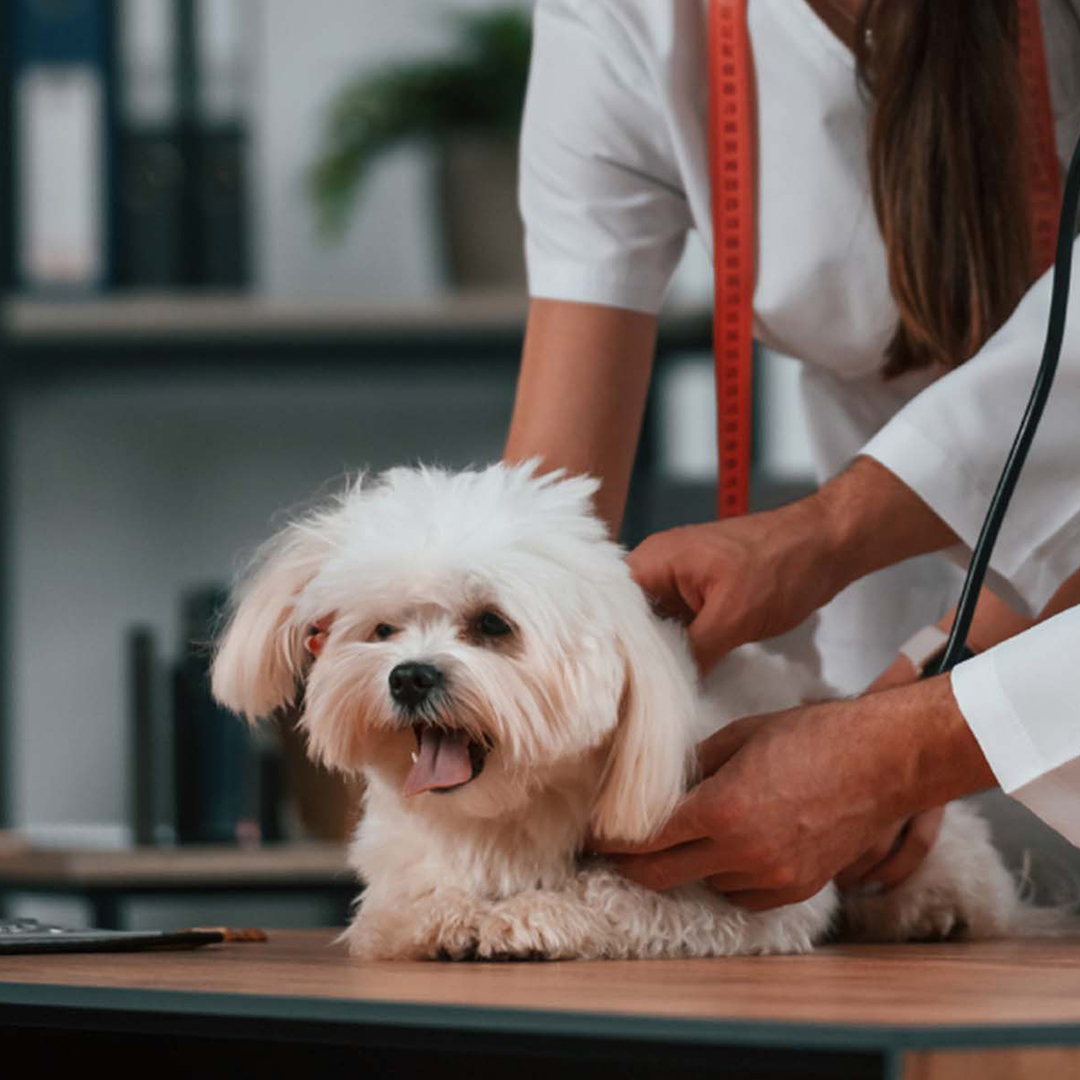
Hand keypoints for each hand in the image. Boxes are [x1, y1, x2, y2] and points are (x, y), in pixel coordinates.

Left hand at [590, 677, 989, 910]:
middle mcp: (743, 851)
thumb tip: (666, 783)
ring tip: (682, 841)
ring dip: (687, 867)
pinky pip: (745, 895)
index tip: (595, 839)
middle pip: (664, 875)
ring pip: (706, 885)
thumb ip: (697, 765)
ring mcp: (773, 875)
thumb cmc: (813, 735)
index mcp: (721, 809)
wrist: (884, 760)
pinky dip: (728, 878)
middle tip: (613, 855)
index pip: (647, 839)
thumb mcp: (741, 735)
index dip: (614, 842)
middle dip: (632, 867)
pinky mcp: (798, 887)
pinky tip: (728, 852)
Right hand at [627, 457, 956, 675]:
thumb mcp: (733, 616)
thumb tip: (665, 689)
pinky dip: (680, 651)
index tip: (608, 684)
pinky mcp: (700, 598)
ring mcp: (679, 583)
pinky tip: (678, 681)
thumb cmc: (782, 566)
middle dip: (630, 655)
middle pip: (628, 620)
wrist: (827, 546)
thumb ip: (692, 651)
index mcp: (654, 560)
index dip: (608, 644)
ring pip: (654, 628)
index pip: (610, 607)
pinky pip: (678, 629)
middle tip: (624, 699)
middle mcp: (658, 569)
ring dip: (657, 656)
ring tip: (645, 697)